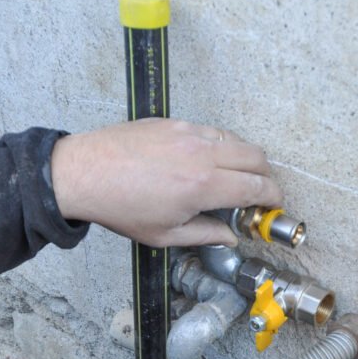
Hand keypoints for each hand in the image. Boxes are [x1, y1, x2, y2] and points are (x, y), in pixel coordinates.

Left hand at [50, 118, 282, 247]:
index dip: (273, 197)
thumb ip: (205, 234)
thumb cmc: (120, 207)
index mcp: (203, 186)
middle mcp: (201, 154)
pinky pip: (212, 130)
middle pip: (256, 157)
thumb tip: (229, 236)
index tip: (273, 204)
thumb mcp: (165, 234)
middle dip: (266, 175)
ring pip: (236, 139)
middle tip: (260, 191)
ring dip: (245, 159)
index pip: (256, 187)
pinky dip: (222, 145)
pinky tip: (209, 162)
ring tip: (234, 177)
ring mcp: (188, 133)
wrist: (83, 174)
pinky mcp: (174, 122)